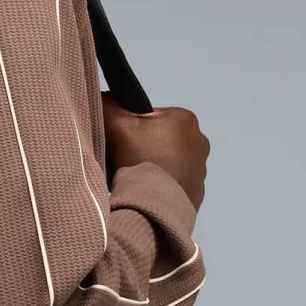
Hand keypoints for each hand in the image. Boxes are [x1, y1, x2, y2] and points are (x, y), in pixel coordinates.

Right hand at [101, 93, 209, 209]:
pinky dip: (160, 186)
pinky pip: (172, 183)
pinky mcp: (197, 192)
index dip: (131, 129)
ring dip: (151, 167)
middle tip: (127, 162)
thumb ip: (108, 103)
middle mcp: (200, 141)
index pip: (149, 118)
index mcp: (186, 119)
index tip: (123, 145)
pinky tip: (147, 192)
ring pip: (165, 161)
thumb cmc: (140, 161)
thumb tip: (103, 96)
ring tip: (137, 180)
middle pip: (157, 139)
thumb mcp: (117, 124)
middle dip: (142, 149)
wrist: (154, 209)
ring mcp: (201, 169)